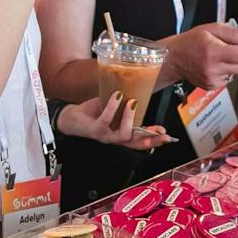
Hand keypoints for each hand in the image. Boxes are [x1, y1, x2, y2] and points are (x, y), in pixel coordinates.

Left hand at [56, 93, 172, 150]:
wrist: (70, 117)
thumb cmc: (93, 112)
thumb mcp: (114, 109)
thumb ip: (126, 106)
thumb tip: (140, 94)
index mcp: (121, 134)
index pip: (141, 142)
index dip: (154, 141)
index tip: (166, 135)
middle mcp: (115, 138)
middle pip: (136, 143)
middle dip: (151, 138)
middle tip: (161, 130)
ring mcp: (105, 136)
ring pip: (123, 134)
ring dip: (130, 118)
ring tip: (132, 103)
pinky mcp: (94, 130)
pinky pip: (106, 121)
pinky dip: (113, 107)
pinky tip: (117, 96)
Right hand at [161, 23, 237, 90]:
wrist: (174, 58)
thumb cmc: (192, 41)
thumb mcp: (213, 28)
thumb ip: (235, 33)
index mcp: (213, 52)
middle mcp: (213, 69)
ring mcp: (213, 80)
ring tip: (232, 52)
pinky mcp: (213, 86)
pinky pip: (231, 77)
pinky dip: (232, 69)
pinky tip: (222, 62)